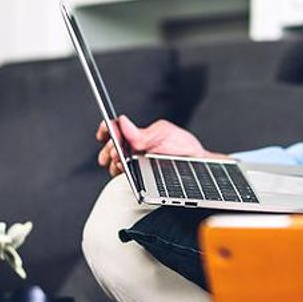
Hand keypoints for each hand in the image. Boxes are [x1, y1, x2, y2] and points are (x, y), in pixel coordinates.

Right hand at [96, 115, 219, 176]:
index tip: (105, 132)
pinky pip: (125, 177)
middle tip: (115, 151)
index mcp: (137, 135)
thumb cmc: (182, 146)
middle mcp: (133, 150)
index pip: (115, 129)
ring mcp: (134, 164)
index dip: (107, 129)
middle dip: (109, 149)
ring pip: (114, 164)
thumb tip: (122, 122)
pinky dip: (122, 174)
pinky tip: (126, 171)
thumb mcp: (164, 132)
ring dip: (114, 162)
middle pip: (110, 148)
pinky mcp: (139, 179)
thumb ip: (143, 132)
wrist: (197, 164)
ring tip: (121, 161)